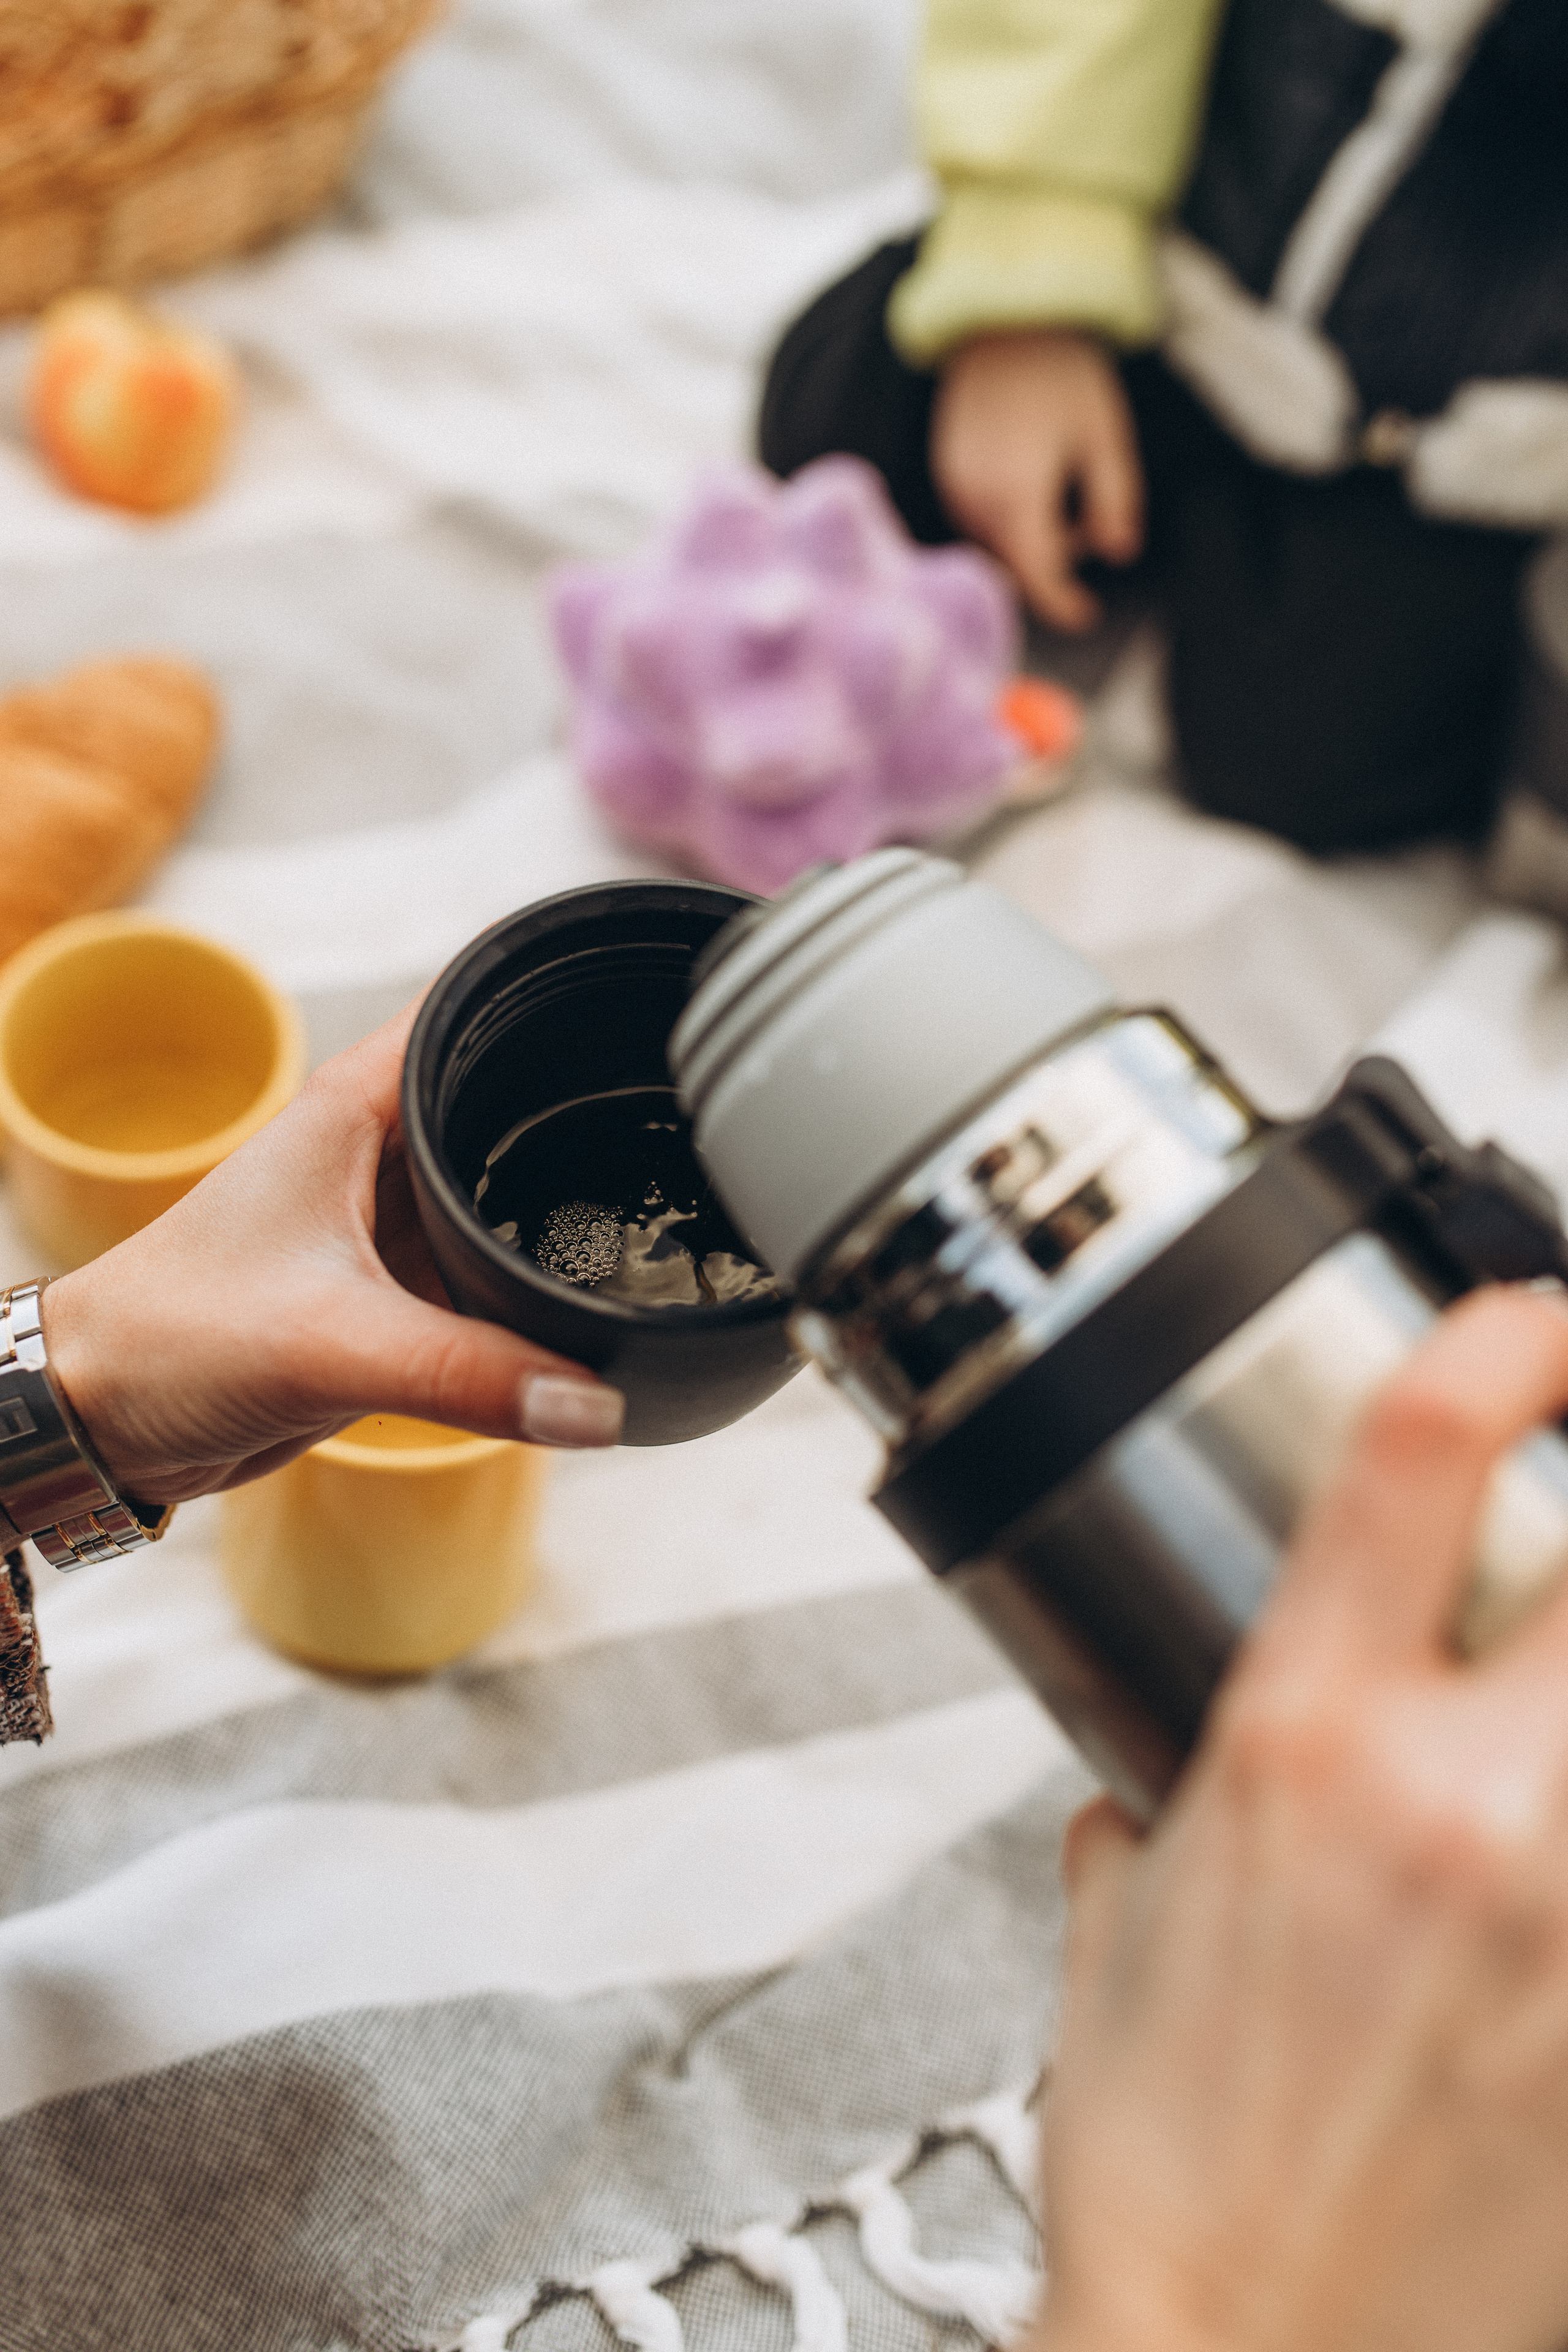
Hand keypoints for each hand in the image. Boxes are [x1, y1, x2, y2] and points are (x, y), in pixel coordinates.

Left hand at [38, 1003, 623, 1504]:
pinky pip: (494, 1274)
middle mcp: (382, 1149)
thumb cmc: (171, 1339)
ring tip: (673, 1221)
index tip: (660, 1017)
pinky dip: (540, 1288)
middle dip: (596, 1116)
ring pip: (512, 1193)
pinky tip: (596, 1305)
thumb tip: (601, 1406)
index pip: (485, 1009)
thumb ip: (470, 1373)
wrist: (100, 1417)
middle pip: (517, 1100)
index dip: (570, 999)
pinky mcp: (396, 1292)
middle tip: (696, 1139)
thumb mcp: (329, 1343)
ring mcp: (392, 1221)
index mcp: (359, 1105)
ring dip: (571, 1211)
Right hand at [931, 329, 1142, 632]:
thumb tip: (1119, 553)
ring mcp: (953, 486)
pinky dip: (1006, 519)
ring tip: (1062, 491)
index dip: (1065, 604)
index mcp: (1016, 497)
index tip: (1087, 615)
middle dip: (1053, 561)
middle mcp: (974, 500)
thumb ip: (1115, 503)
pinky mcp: (945, 471)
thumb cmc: (1060, 370)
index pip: (1039, 577)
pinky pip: (977, 519)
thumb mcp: (1106, 438)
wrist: (1005, 315)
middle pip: (1015, 565)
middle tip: (1093, 522)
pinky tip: (1031, 480)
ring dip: (1029, 539)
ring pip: (994, 545)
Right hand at [1036, 1286, 1567, 2351]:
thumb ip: (1146, 1823)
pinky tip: (1542, 1858)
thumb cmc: (1170, 2171)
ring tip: (1535, 1701)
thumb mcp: (1115, 1942)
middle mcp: (1460, 1804)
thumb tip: (1152, 1793)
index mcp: (1302, 1749)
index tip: (1529, 1318)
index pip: (1420, 1451)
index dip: (1503, 1336)